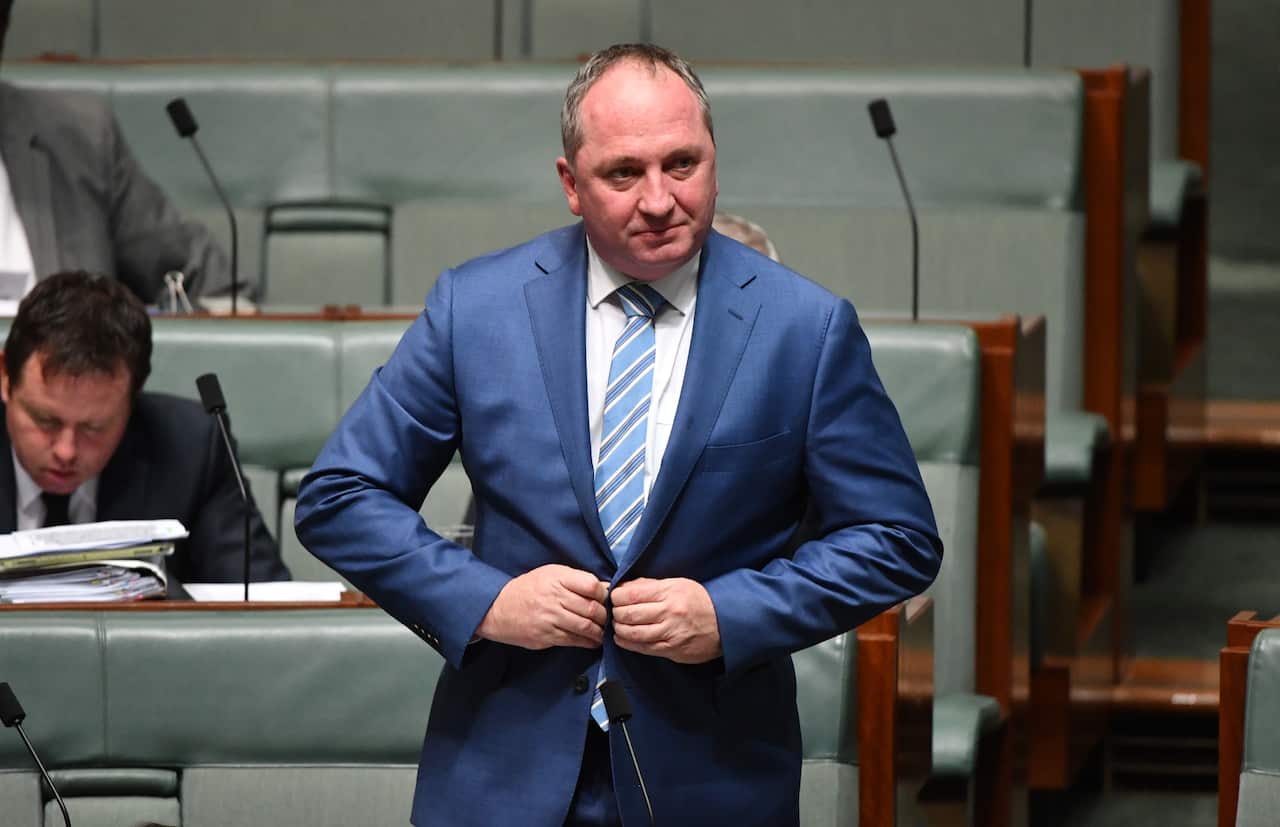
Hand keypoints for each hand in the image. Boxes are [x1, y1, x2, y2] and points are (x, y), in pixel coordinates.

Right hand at [476, 564, 609, 649]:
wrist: (498, 607)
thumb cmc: (529, 588)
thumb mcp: (551, 574)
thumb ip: (576, 580)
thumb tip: (604, 588)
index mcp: (557, 578)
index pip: (591, 585)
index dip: (604, 594)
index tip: (606, 599)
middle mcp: (554, 597)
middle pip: (591, 608)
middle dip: (604, 615)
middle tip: (608, 618)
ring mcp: (550, 618)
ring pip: (585, 626)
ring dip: (599, 631)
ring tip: (602, 632)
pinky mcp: (545, 635)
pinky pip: (573, 640)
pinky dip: (587, 642)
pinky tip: (592, 641)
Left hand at [611, 577, 721, 663]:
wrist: (726, 623)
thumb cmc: (700, 601)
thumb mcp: (678, 584)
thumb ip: (650, 585)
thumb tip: (624, 587)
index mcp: (670, 592)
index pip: (631, 594)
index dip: (616, 596)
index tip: (614, 597)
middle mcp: (669, 612)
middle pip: (629, 614)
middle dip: (616, 613)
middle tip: (614, 612)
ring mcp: (671, 633)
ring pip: (633, 633)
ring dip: (619, 630)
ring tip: (617, 625)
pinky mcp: (672, 649)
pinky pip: (644, 648)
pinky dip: (628, 643)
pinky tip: (623, 639)